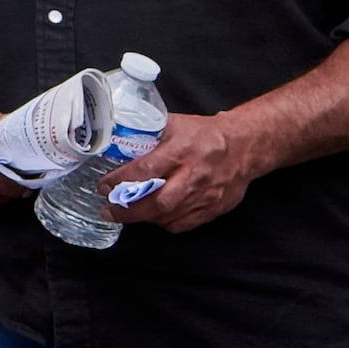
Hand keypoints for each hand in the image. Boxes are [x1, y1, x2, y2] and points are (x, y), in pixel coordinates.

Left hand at [105, 105, 274, 233]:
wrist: (244, 146)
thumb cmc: (205, 133)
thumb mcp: (175, 124)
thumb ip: (148, 132)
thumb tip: (117, 135)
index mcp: (181, 151)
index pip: (145, 170)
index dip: (121, 181)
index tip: (103, 186)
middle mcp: (193, 176)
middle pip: (158, 202)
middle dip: (130, 211)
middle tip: (109, 211)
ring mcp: (206, 195)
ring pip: (170, 216)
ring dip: (145, 218)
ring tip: (126, 214)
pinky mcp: (215, 207)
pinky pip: (186, 223)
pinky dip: (166, 223)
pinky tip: (153, 217)